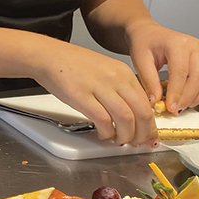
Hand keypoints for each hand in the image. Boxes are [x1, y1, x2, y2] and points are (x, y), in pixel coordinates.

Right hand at [34, 42, 157, 146]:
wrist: (48, 55)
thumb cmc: (72, 65)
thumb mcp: (105, 70)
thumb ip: (120, 88)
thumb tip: (131, 112)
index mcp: (124, 73)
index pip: (147, 103)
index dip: (149, 124)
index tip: (147, 135)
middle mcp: (116, 79)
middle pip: (141, 113)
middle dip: (142, 134)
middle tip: (136, 143)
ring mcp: (100, 87)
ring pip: (126, 119)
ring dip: (125, 136)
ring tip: (119, 141)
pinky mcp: (82, 96)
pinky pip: (103, 120)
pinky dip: (107, 132)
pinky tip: (103, 134)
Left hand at [127, 22, 198, 113]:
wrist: (149, 34)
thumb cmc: (144, 44)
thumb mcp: (140, 60)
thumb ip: (149, 80)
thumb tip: (155, 101)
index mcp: (178, 44)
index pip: (181, 72)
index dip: (177, 92)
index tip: (170, 106)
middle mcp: (195, 47)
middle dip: (188, 97)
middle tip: (176, 110)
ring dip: (198, 96)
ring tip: (182, 106)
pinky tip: (192, 99)